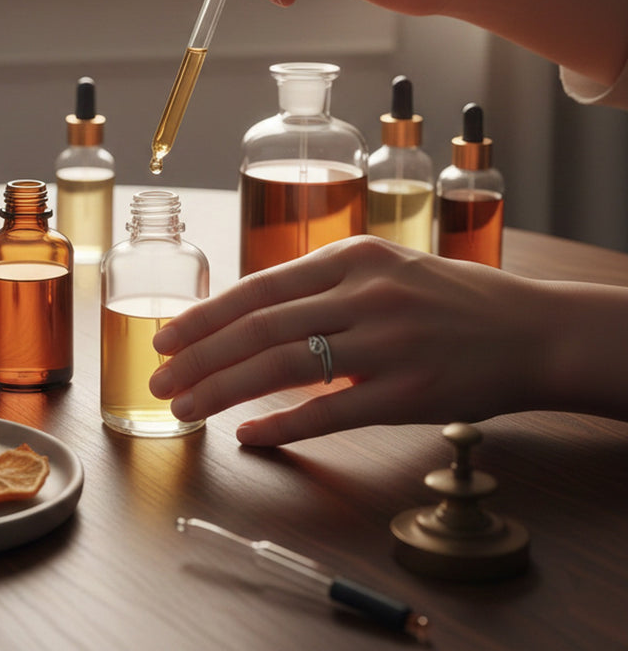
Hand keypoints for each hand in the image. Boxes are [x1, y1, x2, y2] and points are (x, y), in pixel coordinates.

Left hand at [148, 236, 551, 445]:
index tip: (168, 336)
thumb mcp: (387, 267)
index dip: (206, 315)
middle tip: (160, 379)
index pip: (259, 288)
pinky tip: (248, 436)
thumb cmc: (452, 299)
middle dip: (199, 355)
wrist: (533, 330)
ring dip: (223, 390)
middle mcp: (364, 293)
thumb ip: (325, 285)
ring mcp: (387, 342)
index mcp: (352, 257)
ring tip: (185, 407)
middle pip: (259, 328)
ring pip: (282, 368)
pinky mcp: (407, 391)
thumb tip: (254, 314)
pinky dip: (281, 427)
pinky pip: (329, 413)